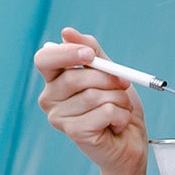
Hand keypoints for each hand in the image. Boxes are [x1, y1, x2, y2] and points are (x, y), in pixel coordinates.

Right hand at [34, 27, 147, 174]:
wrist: (130, 142)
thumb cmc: (117, 106)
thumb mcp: (109, 72)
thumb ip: (91, 51)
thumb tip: (67, 32)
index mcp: (54, 80)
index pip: (44, 59)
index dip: (66, 53)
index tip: (90, 55)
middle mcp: (50, 98)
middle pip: (75, 76)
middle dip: (108, 79)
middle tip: (122, 86)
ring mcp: (59, 118)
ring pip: (94, 95)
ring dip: (119, 99)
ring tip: (120, 109)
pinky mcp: (74, 132)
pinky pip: (104, 111)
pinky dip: (120, 115)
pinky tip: (117, 125)